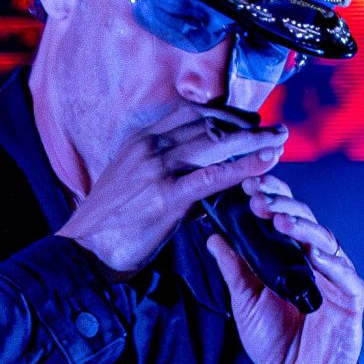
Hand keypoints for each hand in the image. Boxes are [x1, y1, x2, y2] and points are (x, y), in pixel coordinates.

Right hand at [57, 104, 287, 274]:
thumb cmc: (108, 224)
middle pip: (208, 124)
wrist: (83, 250)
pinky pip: (213, 176)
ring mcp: (158, 168)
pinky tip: (265, 164)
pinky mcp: (166, 195)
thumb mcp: (132, 185)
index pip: (190, 114)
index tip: (248, 119)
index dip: (224, 114)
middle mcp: (150, 146)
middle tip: (275, 128)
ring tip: (280, 140)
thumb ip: (164, 174)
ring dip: (253, 140)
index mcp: (141, 141)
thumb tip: (200, 179)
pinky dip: (243, 167)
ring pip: (215, 144)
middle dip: (246, 124)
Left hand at [203, 172, 363, 363]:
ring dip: (303, 227)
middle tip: (258, 197)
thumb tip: (213, 236)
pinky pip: (344, 276)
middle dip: (281, 205)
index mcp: (291, 255)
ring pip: (324, 241)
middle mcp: (315, 259)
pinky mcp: (351, 299)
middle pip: (304, 220)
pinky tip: (314, 253)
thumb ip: (234, 270)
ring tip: (280, 219)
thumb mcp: (245, 302)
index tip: (246, 185)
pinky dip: (331, 263)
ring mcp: (336, 277)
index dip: (270, 196)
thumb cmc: (274, 340)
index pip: (284, 215)